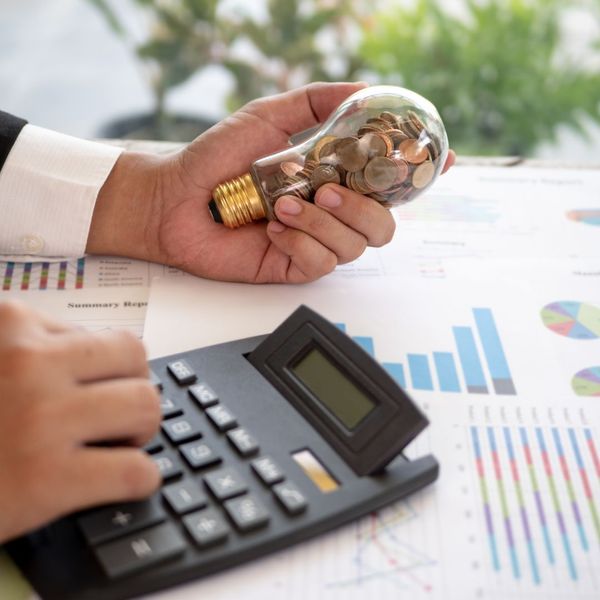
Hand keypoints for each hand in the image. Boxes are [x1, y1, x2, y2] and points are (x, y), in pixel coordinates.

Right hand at [0, 301, 160, 542]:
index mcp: (10, 325)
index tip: (105, 389)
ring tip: (122, 445)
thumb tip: (96, 350)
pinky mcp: (44, 480)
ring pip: (145, 406)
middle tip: (122, 415)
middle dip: (136, 388)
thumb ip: (28, 342)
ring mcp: (39, 419)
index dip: (112, 369)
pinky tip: (129, 481)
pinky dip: (141, 479)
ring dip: (142, 430)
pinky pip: (132, 470)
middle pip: (135, 360)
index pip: (106, 336)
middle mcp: (28, 363)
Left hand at [88, 82, 454, 282]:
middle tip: (330, 189)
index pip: (387, 182)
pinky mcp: (293, 266)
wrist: (175, 198)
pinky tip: (272, 230)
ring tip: (284, 206)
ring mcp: (313, 241)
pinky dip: (300, 243)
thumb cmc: (216, 158)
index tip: (443, 161)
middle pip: (384, 225)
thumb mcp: (269, 116)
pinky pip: (321, 263)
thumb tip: (365, 88)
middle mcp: (329, 212)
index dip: (420, 175)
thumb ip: (318, 102)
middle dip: (365, 209)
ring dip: (323, 223)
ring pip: (355, 245)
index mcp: (331, 177)